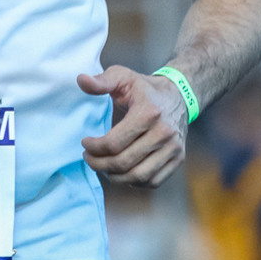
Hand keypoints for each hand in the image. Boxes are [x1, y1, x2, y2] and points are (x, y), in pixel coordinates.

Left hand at [79, 66, 191, 190]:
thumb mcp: (123, 77)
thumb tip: (81, 80)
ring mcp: (173, 148)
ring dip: (114, 176)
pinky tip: (123, 171)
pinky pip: (153, 181)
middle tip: (89, 158)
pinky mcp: (178, 158)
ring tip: (103, 167)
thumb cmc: (145, 88)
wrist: (179, 95)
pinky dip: (134, 181)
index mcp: (148, 113)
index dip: (94, 147)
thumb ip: (101, 81)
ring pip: (138, 176)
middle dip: (99, 164)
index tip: (85, 143)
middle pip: (124, 162)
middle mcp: (164, 133)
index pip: (114, 143)